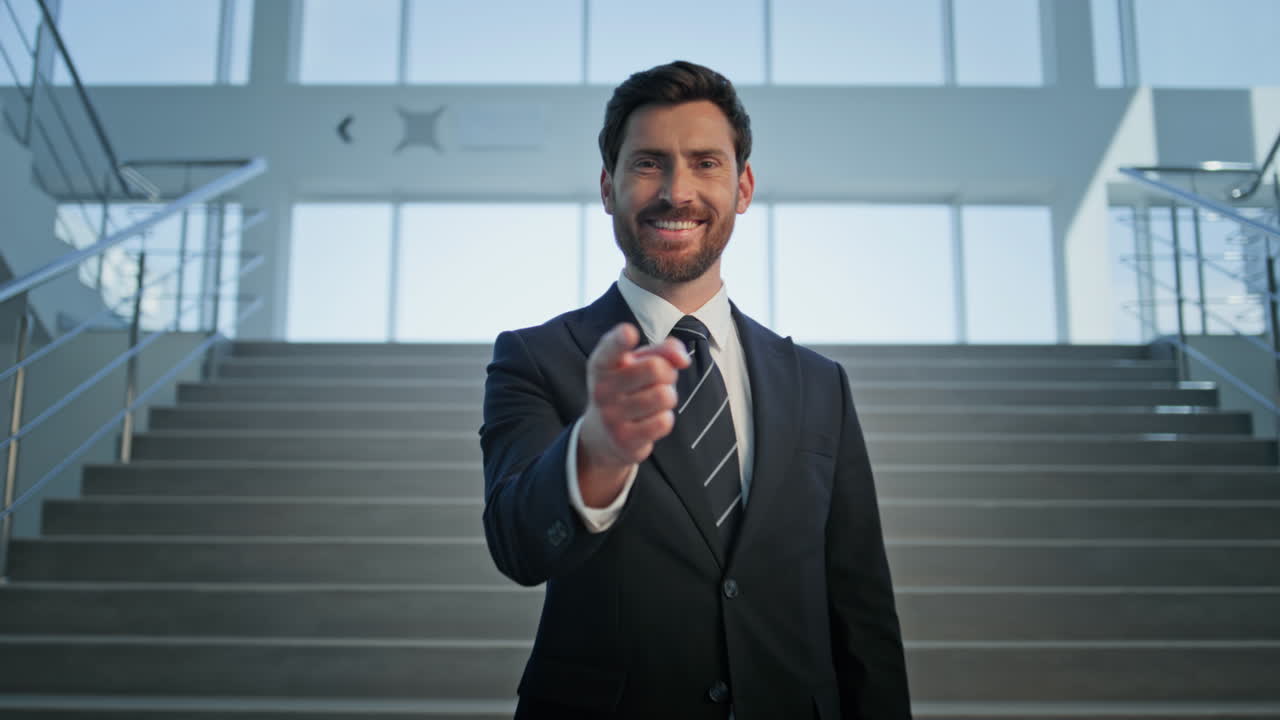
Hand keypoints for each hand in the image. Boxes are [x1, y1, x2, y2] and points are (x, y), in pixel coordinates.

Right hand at [577, 323, 689, 505]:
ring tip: (654, 401)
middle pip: (656, 368)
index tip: (629, 332)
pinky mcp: (624, 439)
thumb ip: (664, 350)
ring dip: (668, 397)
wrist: (603, 435)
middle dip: (668, 373)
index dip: (621, 339)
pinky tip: (651, 420)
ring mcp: (611, 416)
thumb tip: (683, 359)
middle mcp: (602, 389)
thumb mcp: (638, 363)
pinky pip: (664, 422)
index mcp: (602, 364)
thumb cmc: (627, 388)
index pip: (611, 348)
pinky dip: (665, 419)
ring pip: (664, 396)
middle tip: (659, 381)